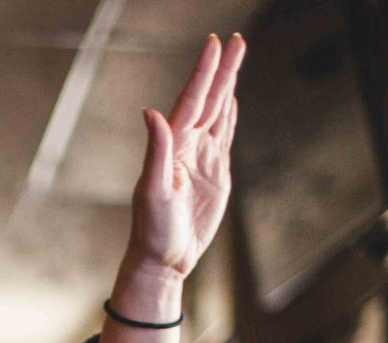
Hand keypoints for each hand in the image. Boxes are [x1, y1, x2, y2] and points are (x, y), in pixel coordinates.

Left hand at [123, 33, 245, 283]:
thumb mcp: (153, 190)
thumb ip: (156, 151)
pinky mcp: (215, 174)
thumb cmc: (153, 229)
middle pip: (209, 99)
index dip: (204, 72)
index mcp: (173, 146)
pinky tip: (231, 100)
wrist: (164, 259)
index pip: (192, 101)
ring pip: (218, 113)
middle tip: (236, 40)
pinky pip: (223, 136)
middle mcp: (187, 147)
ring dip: (227, 86)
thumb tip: (151, 113)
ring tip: (236, 58)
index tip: (215, 44)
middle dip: (222, 70)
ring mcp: (202, 158)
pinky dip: (228, 115)